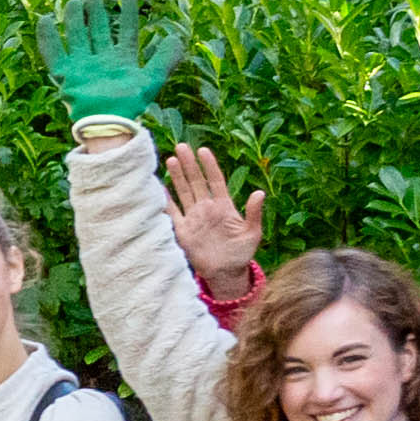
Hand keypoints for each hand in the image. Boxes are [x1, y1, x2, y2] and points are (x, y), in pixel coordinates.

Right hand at [42, 0, 184, 127]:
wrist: (107, 123)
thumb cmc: (129, 104)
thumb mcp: (152, 79)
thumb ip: (165, 59)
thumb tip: (175, 38)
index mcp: (122, 62)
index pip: (126, 33)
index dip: (128, 15)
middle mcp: (101, 61)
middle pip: (99, 31)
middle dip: (97, 12)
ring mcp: (83, 66)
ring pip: (78, 37)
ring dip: (77, 19)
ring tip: (76, 0)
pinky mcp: (66, 74)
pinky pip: (54, 53)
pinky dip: (48, 38)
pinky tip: (45, 20)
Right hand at [163, 140, 267, 282]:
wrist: (226, 273)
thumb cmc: (242, 253)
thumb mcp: (252, 233)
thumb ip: (254, 213)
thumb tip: (260, 193)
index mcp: (224, 206)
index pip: (215, 181)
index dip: (210, 166)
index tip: (203, 150)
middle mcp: (207, 208)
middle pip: (196, 182)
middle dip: (189, 165)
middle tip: (181, 147)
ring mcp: (194, 218)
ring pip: (183, 192)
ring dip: (177, 177)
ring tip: (170, 159)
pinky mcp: (183, 231)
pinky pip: (172, 212)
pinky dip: (165, 201)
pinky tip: (159, 188)